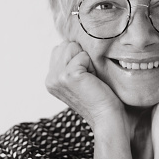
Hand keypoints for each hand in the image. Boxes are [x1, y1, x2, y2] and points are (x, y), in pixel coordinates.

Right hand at [45, 41, 135, 158]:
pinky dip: (92, 65)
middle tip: (90, 79)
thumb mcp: (81, 77)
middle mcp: (50, 79)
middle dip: (82, 57)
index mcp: (51, 79)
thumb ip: (71, 62)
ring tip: (91, 79)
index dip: (79, 58)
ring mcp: (56, 77)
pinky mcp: (67, 76)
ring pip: (72, 47)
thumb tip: (75, 42)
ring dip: (87, 60)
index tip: (87, 78)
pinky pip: (82, 56)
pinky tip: (93, 81)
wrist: (108, 117)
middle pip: (66, 45)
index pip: (62, 48)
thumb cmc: (101, 97)